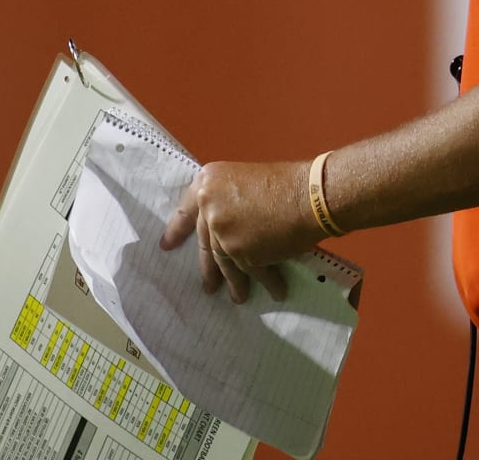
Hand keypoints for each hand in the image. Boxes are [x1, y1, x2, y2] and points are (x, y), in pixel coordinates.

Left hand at [159, 160, 325, 303]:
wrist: (312, 195)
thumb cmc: (287, 182)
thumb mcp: (247, 180)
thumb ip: (231, 200)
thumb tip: (233, 224)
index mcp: (208, 183)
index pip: (187, 210)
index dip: (177, 230)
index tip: (166, 246)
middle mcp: (210, 209)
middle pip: (207, 241)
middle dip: (208, 267)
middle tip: (208, 286)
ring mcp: (224, 234)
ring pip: (226, 262)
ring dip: (234, 283)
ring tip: (238, 297)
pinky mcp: (242, 255)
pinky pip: (252, 273)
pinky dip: (266, 282)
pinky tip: (275, 291)